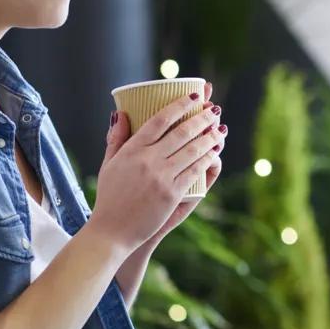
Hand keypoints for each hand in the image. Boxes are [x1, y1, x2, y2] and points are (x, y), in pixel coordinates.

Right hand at [86, 88, 221, 253]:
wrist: (112, 231)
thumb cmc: (109, 197)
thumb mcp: (109, 164)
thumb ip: (117, 138)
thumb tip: (120, 113)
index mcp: (132, 150)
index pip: (160, 119)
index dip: (180, 105)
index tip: (195, 97)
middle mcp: (148, 160)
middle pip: (182, 132)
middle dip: (202, 118)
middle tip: (215, 110)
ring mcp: (161, 177)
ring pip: (192, 150)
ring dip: (210, 137)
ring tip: (220, 128)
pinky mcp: (171, 194)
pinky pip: (194, 171)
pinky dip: (207, 159)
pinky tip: (215, 152)